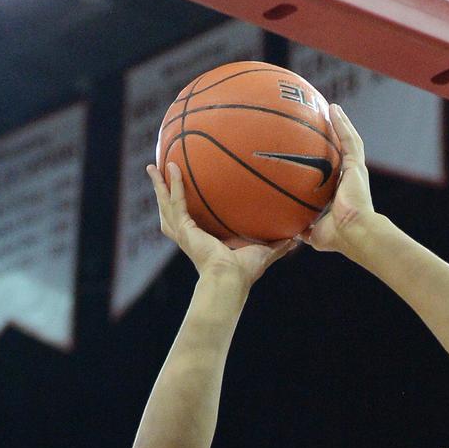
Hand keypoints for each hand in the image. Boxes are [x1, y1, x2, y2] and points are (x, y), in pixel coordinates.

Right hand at [146, 162, 294, 289]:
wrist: (230, 280)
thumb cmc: (244, 273)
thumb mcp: (264, 252)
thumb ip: (278, 243)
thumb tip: (297, 238)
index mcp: (201, 239)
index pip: (188, 219)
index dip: (183, 206)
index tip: (182, 192)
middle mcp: (188, 235)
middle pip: (169, 209)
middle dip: (162, 191)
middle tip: (156, 173)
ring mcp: (183, 232)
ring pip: (165, 203)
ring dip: (158, 185)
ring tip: (151, 167)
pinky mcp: (184, 230)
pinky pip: (176, 202)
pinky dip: (172, 185)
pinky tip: (171, 167)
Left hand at [302, 104, 378, 254]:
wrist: (353, 233)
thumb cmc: (337, 237)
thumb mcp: (314, 233)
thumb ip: (304, 229)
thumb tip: (290, 232)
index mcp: (342, 192)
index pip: (334, 172)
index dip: (328, 161)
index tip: (318, 151)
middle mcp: (350, 178)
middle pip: (343, 151)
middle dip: (336, 136)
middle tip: (326, 121)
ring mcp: (355, 170)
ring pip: (348, 140)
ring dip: (340, 124)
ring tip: (331, 108)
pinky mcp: (356, 165)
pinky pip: (348, 139)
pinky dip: (342, 123)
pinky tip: (333, 109)